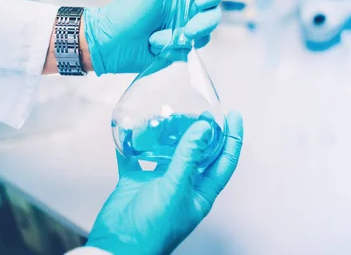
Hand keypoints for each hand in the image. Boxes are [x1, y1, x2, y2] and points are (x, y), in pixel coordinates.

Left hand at [83, 0, 221, 75]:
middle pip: (213, 15)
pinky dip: (175, 51)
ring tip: (160, 39)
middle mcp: (185, 10)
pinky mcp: (178, 49)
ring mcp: (183, 30)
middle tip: (188, 30)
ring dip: (184, 39)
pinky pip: (189, 51)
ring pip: (204, 36)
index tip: (200, 2)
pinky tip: (157, 48)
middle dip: (203, 24)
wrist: (110, 43)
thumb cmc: (127, 10)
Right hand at [85, 112, 243, 254]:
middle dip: (200, 130)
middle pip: (198, 152)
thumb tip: (205, 128)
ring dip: (167, 134)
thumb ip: (189, 157)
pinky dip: (135, 143)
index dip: (232, 137)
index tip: (234, 114)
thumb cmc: (153, 228)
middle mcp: (182, 185)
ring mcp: (159, 182)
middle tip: (199, 109)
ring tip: (167, 114)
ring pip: (167, 151)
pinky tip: (133, 128)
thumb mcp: (175, 189)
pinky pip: (137, 157)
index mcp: (200, 192)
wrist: (117, 247)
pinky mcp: (136, 181)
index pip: (224, 160)